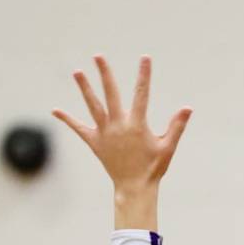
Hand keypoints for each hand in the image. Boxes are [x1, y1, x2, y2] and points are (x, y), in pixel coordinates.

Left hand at [53, 55, 190, 227]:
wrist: (135, 188)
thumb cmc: (153, 169)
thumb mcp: (168, 147)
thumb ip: (176, 126)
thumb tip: (188, 108)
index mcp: (137, 125)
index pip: (142, 94)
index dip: (144, 75)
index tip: (145, 58)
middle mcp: (118, 126)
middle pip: (110, 94)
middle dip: (105, 74)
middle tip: (98, 56)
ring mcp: (105, 134)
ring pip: (93, 106)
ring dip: (85, 88)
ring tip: (77, 72)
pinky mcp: (95, 143)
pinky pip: (79, 129)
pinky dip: (68, 120)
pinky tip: (55, 110)